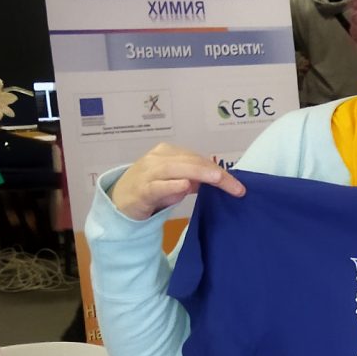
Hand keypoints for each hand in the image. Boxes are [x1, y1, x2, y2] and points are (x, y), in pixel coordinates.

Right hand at [110, 142, 247, 220]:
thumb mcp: (174, 182)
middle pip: (191, 162)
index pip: (198, 159)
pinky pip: (157, 186)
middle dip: (215, 173)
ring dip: (198, 173)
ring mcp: (147, 173)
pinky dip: (171, 185)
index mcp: (167, 153)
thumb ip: (193, 179)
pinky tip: (184, 186)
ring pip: (175, 169)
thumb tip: (218, 179)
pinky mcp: (140, 190)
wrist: (119, 202)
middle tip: (236, 186)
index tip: (237, 185)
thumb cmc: (150, 190)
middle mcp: (157, 159)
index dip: (218, 170)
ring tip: (217, 178)